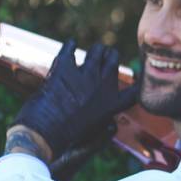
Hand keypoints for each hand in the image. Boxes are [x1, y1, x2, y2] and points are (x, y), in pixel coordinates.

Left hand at [12, 39, 138, 158]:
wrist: (45, 133)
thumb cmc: (68, 136)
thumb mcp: (94, 130)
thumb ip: (106, 122)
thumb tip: (112, 125)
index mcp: (112, 104)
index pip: (134, 89)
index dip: (135, 81)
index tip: (134, 77)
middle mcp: (103, 85)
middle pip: (114, 58)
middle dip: (109, 55)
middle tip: (104, 56)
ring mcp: (85, 73)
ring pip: (97, 49)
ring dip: (94, 50)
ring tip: (89, 52)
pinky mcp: (65, 66)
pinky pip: (70, 47)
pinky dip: (70, 45)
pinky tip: (70, 44)